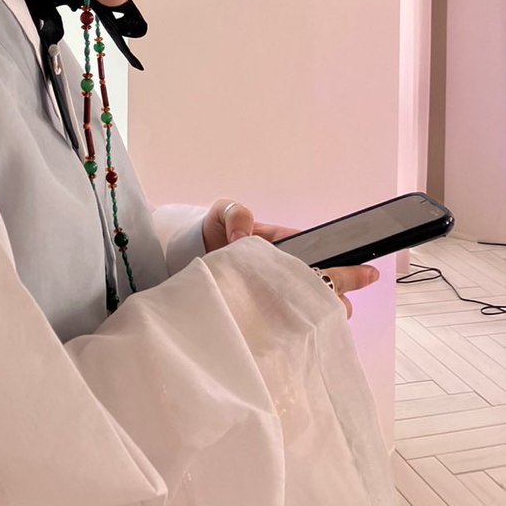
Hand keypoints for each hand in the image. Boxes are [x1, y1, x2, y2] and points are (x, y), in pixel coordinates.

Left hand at [203, 199, 379, 318]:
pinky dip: (296, 328)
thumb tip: (242, 235)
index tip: (362, 274)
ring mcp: (273, 290)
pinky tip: (304, 340)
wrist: (190, 253)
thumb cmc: (213, 230)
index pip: (316, 254)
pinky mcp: (261, 309)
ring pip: (307, 304)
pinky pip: (285, 320)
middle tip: (344, 308)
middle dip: (336, 294)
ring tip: (331, 324)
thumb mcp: (222, 212)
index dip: (339, 266)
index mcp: (281, 244)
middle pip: (319, 283)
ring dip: (320, 313)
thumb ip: (235, 215)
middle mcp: (283, 269)